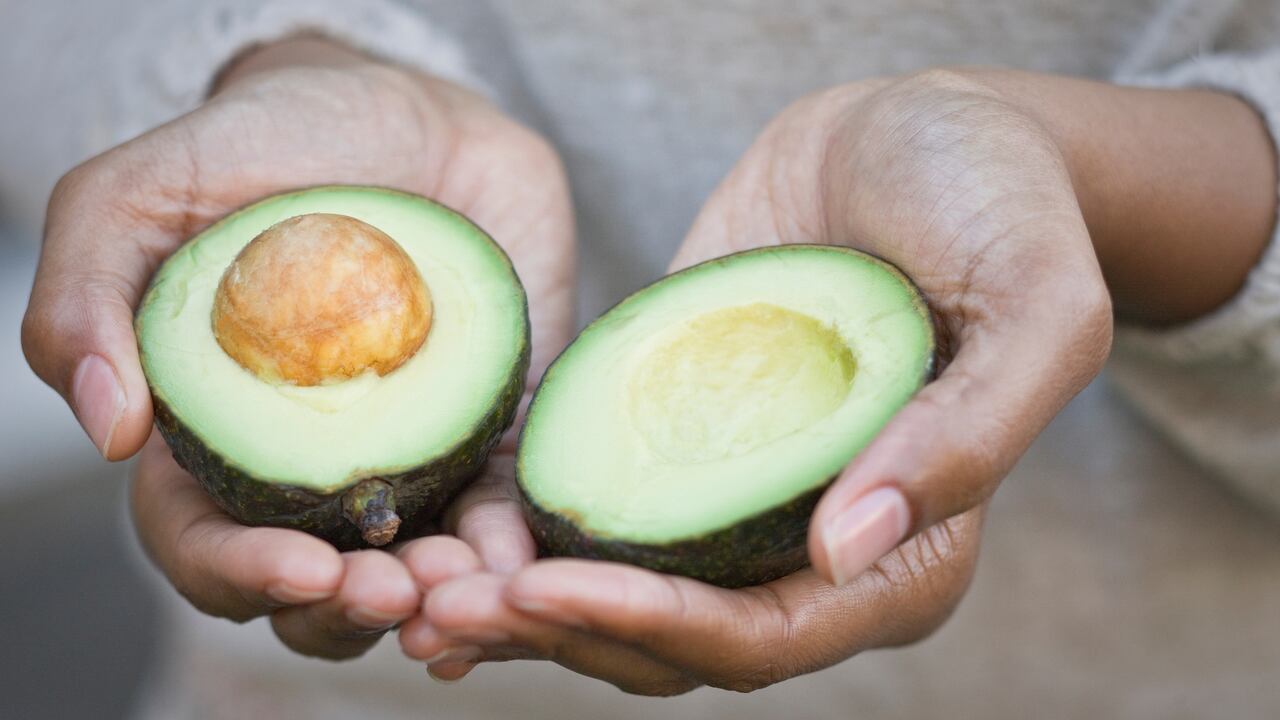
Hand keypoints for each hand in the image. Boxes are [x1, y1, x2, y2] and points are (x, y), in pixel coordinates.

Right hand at [23, 37, 573, 658]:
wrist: (407, 116)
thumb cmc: (267, 147)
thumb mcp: (138, 196)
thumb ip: (84, 302)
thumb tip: (110, 430)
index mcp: (212, 442)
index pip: (205, 548)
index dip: (244, 576)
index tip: (306, 569)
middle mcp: (308, 472)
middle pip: (316, 590)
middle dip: (354, 609)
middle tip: (398, 590)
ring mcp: (407, 460)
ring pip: (415, 574)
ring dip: (441, 599)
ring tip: (471, 582)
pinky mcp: (494, 435)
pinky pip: (505, 514)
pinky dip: (513, 552)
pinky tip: (525, 561)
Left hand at [402, 68, 1112, 687]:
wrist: (916, 132)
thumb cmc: (997, 204)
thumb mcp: (1036, 304)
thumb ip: (967, 437)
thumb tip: (845, 551)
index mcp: (905, 557)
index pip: (768, 637)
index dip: (656, 628)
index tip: (547, 594)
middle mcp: (813, 551)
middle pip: (675, 639)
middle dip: (562, 635)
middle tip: (440, 609)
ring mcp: (735, 500)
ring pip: (620, 593)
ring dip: (520, 606)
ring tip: (415, 584)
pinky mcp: (675, 439)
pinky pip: (594, 511)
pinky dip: (521, 535)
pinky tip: (442, 528)